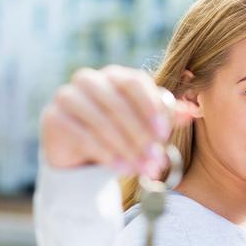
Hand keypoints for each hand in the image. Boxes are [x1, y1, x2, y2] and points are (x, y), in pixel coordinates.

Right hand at [41, 65, 190, 175]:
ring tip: (142, 170)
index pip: (135, 82)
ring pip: (100, 120)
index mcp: (115, 75)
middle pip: (117, 103)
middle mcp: (89, 79)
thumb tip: (192, 113)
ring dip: (125, 148)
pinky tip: (120, 170)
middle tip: (157, 161)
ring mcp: (67, 96)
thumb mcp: (148, 126)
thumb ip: (168, 117)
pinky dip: (104, 153)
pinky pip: (80, 134)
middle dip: (140, 135)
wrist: (82, 156)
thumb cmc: (121, 135)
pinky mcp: (53, 118)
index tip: (165, 135)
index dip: (151, 107)